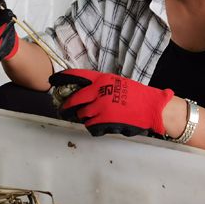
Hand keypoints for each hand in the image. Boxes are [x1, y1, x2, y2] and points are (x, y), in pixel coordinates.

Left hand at [49, 69, 172, 137]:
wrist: (152, 107)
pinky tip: (99, 126)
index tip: (51, 81)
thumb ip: (100, 86)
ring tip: (92, 119)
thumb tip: (84, 92)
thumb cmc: (137, 95)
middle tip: (63, 112)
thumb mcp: (117, 83)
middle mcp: (98, 91)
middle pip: (73, 101)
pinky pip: (91, 127)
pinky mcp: (105, 121)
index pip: (76, 76)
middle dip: (66, 108)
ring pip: (82, 115)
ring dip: (84, 118)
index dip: (61, 78)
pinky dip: (93, 128)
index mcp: (101, 79)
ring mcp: (101, 107)